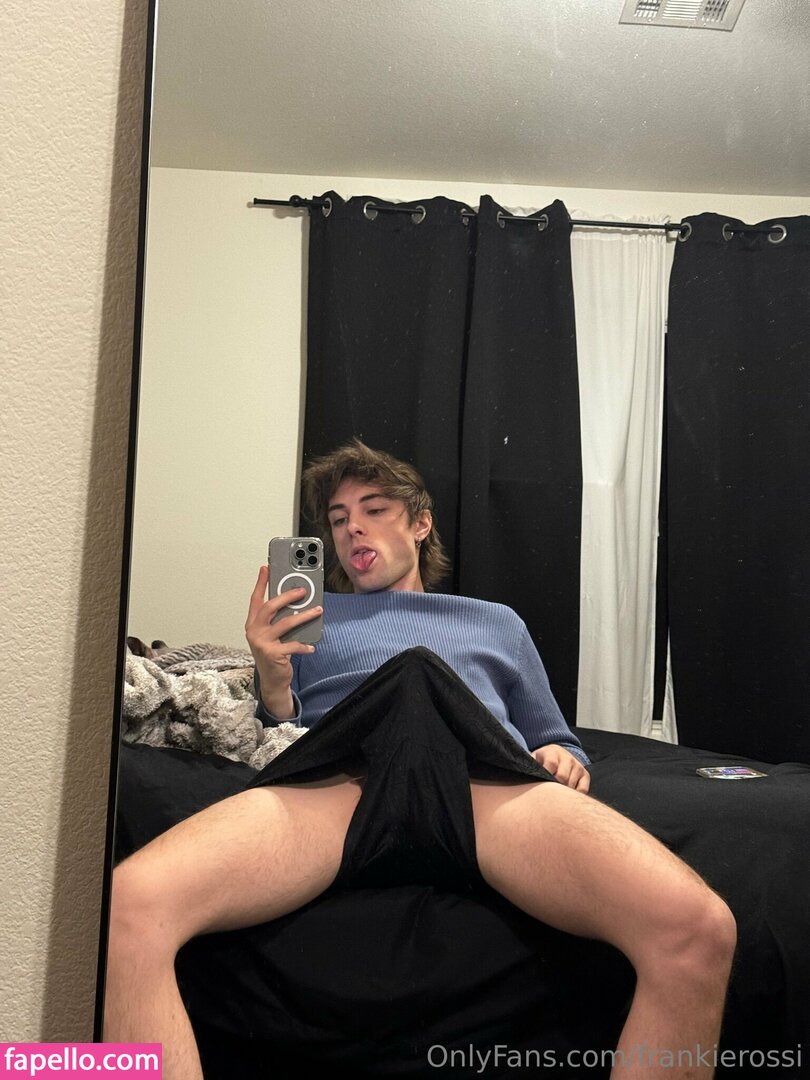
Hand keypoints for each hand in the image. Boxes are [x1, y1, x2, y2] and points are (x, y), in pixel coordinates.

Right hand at [245, 565, 321, 718]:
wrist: (272, 680)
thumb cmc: (274, 653)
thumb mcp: (273, 634)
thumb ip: (278, 619)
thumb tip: (297, 600)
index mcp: (252, 623)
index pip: (256, 599)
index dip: (261, 583)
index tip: (266, 568)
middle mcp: (254, 631)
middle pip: (270, 607)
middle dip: (288, 595)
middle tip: (303, 590)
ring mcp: (261, 643)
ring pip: (286, 623)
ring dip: (304, 616)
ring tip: (317, 610)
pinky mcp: (272, 654)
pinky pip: (293, 645)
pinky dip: (304, 645)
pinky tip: (311, 646)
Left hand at [531, 744, 589, 792]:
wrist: (557, 754)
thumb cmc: (542, 761)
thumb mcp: (535, 759)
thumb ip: (531, 765)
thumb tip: (524, 774)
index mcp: (552, 752)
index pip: (551, 764)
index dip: (546, 775)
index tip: (541, 782)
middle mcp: (567, 758)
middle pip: (562, 777)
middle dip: (554, 786)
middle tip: (547, 791)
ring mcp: (577, 766)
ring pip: (571, 784)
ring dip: (563, 792)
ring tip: (555, 794)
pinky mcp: (585, 775)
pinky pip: (582, 790)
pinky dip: (574, 795)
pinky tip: (566, 795)